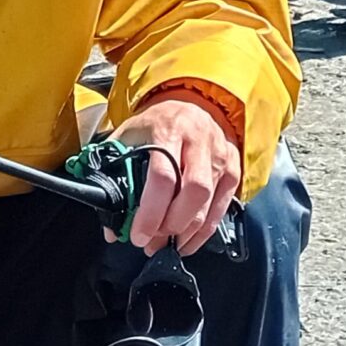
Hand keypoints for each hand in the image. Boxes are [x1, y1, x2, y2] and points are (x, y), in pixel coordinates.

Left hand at [113, 95, 241, 256]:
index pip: (163, 176)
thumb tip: (113, 226)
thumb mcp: (129, 136)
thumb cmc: (156, 123)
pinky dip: (204, 230)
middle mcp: (199, 140)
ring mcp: (220, 154)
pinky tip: (188, 240)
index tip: (139, 234)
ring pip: (209, 203)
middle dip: (171, 224)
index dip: (151, 212)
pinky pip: (222, 207)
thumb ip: (115, 175)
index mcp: (168, 129)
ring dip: (186, 232)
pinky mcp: (233, 168)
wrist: (191, 100)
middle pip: (193, 192)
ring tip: (166, 244)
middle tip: (153, 241)